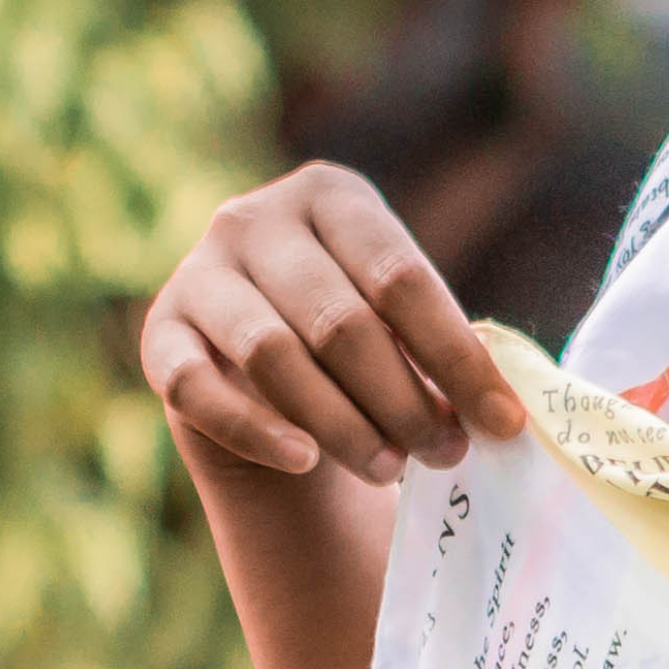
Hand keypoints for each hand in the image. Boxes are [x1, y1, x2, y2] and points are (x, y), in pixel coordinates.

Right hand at [141, 162, 526, 484]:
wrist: (266, 388)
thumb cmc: (359, 357)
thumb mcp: (407, 335)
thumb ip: (445, 355)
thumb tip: (506, 409)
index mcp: (333, 199)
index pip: (401, 278)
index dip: (459, 359)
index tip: (505, 425)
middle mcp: (255, 220)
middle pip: (341, 321)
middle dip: (404, 402)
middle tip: (446, 455)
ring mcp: (200, 274)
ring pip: (275, 357)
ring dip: (344, 426)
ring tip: (391, 469)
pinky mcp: (162, 337)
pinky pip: (200, 390)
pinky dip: (257, 430)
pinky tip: (304, 462)